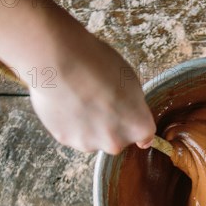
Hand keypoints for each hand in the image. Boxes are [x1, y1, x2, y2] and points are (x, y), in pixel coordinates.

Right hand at [28, 32, 155, 153]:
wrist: (60, 62)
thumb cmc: (98, 65)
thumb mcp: (131, 81)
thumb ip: (133, 105)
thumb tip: (128, 111)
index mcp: (138, 127)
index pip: (145, 136)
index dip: (135, 125)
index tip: (131, 122)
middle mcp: (116, 142)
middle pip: (117, 138)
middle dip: (111, 125)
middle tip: (99, 102)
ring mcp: (89, 144)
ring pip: (93, 138)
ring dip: (89, 125)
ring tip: (78, 100)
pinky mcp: (65, 140)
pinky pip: (72, 133)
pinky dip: (70, 123)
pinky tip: (65, 103)